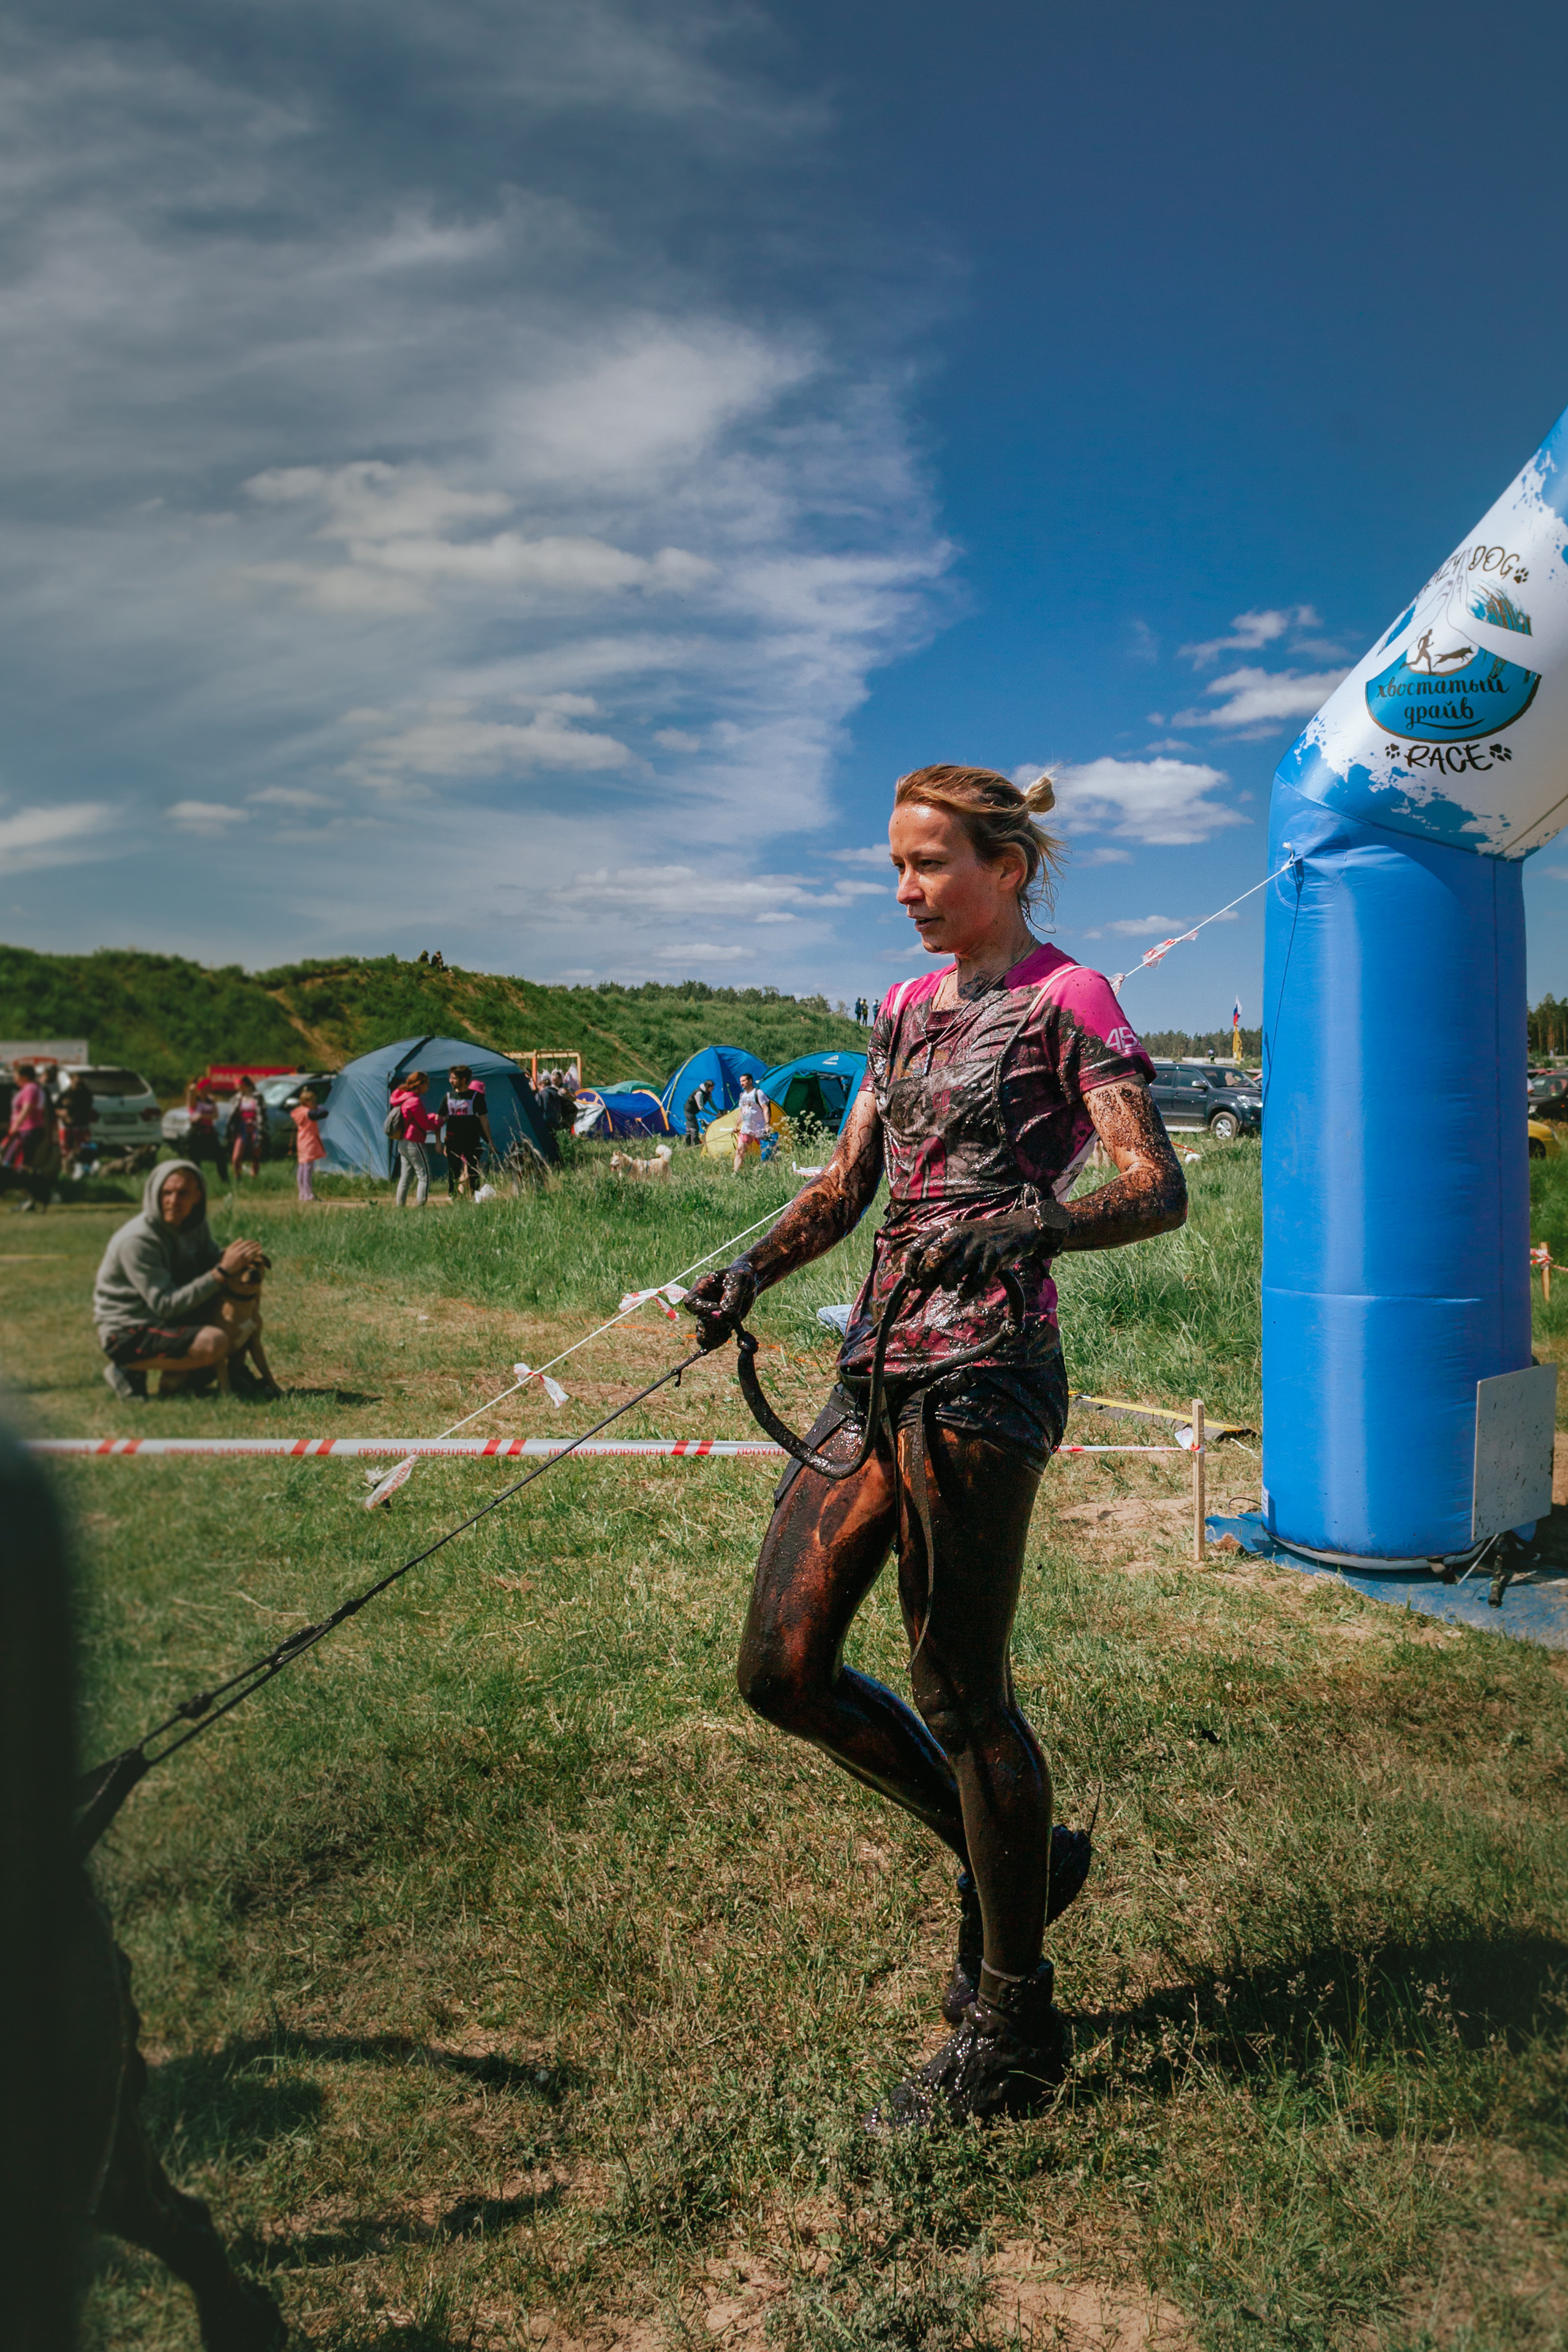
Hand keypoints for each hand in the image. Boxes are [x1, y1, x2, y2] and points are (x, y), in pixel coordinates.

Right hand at [219, 1239, 265, 1275]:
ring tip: (260, 1247)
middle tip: (258, 1243)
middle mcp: (239, 1253)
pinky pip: (252, 1258)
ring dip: (256, 1249)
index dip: (250, 1242)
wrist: (226, 1269)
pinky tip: (260, 1253)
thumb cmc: (227, 1259)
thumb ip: (235, 1244)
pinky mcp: (244, 1263)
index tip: (253, 1241)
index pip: (244, 1244)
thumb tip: (241, 1238)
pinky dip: (256, 1255)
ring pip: (251, 1252)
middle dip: (254, 1245)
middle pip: (249, 1247)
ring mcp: (242, 1258)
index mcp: (235, 1249)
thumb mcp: (229, 1250)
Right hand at [682, 1257, 758, 1347]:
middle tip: (728, 1325)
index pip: (692, 1303)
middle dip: (713, 1327)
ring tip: (728, 1333)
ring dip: (716, 1338)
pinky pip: (713, 1339)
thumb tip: (725, 1314)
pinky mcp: (719, 1326)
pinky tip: (731, 1336)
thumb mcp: (738, 1279)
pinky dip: (721, 1341)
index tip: (720, 1312)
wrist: (749, 1283)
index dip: (703, 1310)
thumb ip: (732, 1295)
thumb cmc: (741, 1275)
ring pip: (704, 1335)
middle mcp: (703, 1304)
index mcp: (701, 1288)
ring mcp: (710, 1317)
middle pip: (699, 1322)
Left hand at [910, 1201, 1071, 1297]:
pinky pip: (974, 1282)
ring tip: (952, 1287)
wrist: (1015, 1229)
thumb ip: (939, 1253)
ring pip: (951, 1274)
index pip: (918, 1246)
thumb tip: (916, 1279)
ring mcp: (975, 1245)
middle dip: (926, 1278)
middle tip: (927, 1287)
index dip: (910, 1266)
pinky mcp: (992, 1257)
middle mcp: (958, 1234)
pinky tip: (965, 1294)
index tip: (911, 1280)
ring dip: (948, 1286)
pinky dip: (967, 1293)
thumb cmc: (980, 1240)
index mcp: (946, 1229)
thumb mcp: (958, 1238)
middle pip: (932, 1260)